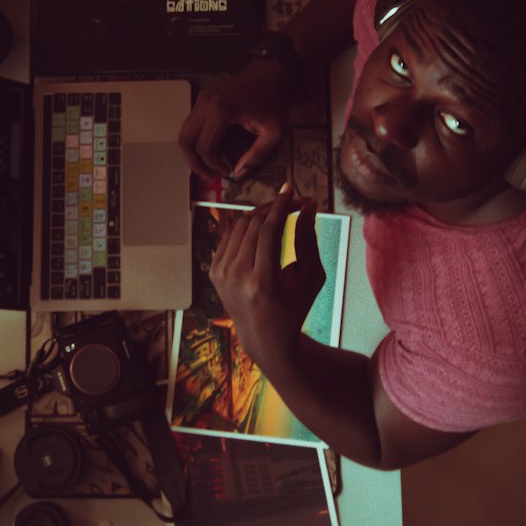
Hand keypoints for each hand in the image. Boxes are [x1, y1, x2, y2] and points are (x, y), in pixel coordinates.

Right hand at [178, 60, 291, 183]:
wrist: (271, 73)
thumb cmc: (274, 100)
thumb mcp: (273, 132)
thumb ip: (257, 155)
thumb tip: (239, 172)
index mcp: (221, 111)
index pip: (205, 147)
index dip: (213, 165)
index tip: (226, 171)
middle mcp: (206, 104)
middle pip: (186, 140)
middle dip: (193, 162)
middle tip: (207, 175)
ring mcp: (202, 99)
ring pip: (185, 131)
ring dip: (192, 151)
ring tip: (206, 165)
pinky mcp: (203, 97)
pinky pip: (191, 123)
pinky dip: (195, 138)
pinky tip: (209, 148)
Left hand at [209, 186, 325, 369]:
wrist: (264, 336)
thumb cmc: (295, 306)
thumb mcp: (311, 277)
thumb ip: (309, 239)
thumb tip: (307, 206)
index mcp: (263, 282)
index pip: (269, 231)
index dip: (280, 206)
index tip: (290, 190)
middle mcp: (237, 277)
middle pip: (254, 225)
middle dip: (274, 208)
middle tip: (292, 203)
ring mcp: (221, 274)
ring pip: (240, 226)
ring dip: (261, 215)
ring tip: (279, 215)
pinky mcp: (214, 271)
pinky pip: (230, 235)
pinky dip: (247, 227)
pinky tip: (262, 229)